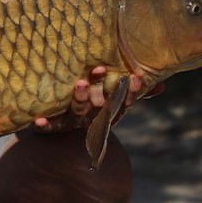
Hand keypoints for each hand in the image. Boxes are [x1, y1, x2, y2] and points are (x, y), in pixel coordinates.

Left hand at [32, 67, 164, 132]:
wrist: (58, 132)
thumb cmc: (89, 106)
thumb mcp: (111, 97)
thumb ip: (131, 90)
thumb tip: (164, 84)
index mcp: (107, 112)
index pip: (123, 104)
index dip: (129, 92)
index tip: (133, 77)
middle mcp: (92, 120)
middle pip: (100, 106)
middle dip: (101, 90)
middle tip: (99, 70)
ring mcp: (73, 124)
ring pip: (78, 113)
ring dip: (79, 99)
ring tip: (80, 83)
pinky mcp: (52, 129)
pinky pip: (49, 129)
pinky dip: (45, 126)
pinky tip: (37, 121)